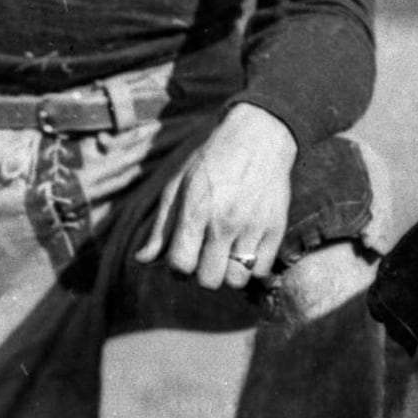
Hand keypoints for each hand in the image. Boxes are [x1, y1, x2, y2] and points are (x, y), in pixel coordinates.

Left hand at [140, 103, 297, 290]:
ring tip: (226, 255)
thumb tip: (141, 260)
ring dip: (228, 273)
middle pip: (209, 280)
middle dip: (202, 273)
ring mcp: (253, 227)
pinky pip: (261, 270)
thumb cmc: (211, 161)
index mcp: (196, 211)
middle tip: (205, 255)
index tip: (182, 257)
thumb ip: (162, 226)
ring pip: (236, 280)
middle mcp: (224, 222)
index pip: (180, 266)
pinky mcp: (276, 228)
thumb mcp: (178, 186)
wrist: (258, 137)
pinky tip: (245, 249)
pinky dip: (251, 267)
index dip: (177, 268)